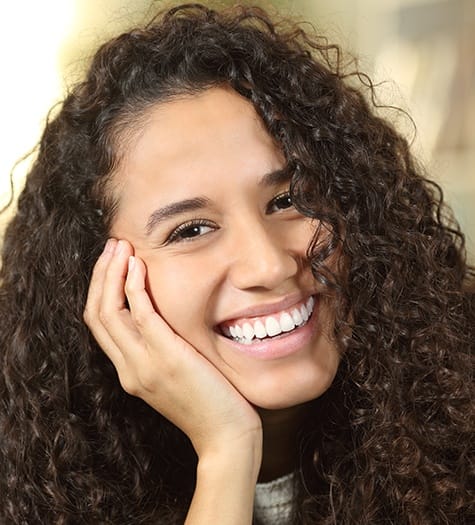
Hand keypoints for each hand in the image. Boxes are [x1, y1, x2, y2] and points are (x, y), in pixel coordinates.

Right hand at [83, 238, 261, 459]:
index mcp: (130, 371)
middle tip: (111, 245)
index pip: (100, 324)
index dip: (100, 289)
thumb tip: (165, 320)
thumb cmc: (211, 404)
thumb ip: (163, 350)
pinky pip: (140, 315)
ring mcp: (143, 365)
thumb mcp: (178, 375)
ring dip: (111, 273)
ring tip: (120, 246)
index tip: (111, 263)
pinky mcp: (166, 359)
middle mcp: (129, 368)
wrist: (226, 437)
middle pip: (96, 313)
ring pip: (108, 311)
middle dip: (100, 275)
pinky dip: (133, 287)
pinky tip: (138, 266)